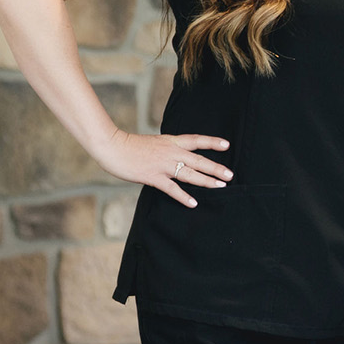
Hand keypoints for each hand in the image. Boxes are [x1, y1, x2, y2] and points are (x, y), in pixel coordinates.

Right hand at [95, 130, 231, 207]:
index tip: (227, 145)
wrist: (113, 146)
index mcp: (171, 141)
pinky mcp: (153, 177)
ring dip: (206, 181)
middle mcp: (170, 152)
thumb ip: (168, 149)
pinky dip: (183, 196)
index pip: (196, 140)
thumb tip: (178, 156)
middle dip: (215, 167)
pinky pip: (172, 188)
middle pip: (198, 160)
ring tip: (220, 186)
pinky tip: (193, 203)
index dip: (212, 142)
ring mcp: (162, 165)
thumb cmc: (130, 145)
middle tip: (230, 174)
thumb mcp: (154, 142)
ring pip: (189, 174)